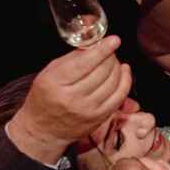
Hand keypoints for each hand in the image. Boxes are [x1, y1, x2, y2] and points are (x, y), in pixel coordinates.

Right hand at [7, 36, 132, 157]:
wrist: (44, 129)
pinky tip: (124, 71)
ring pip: (113, 82)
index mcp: (55, 83)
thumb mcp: (49, 73)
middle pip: (102, 72)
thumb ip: (71, 58)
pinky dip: (126, 80)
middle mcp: (72, 98)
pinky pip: (120, 95)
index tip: (113, 40)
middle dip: (110, 56)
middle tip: (110, 48)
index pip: (84, 64)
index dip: (102, 50)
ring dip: (118, 67)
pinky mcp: (100, 117)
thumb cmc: (45, 97)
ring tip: (113, 60)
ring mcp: (88, 109)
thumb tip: (93, 45)